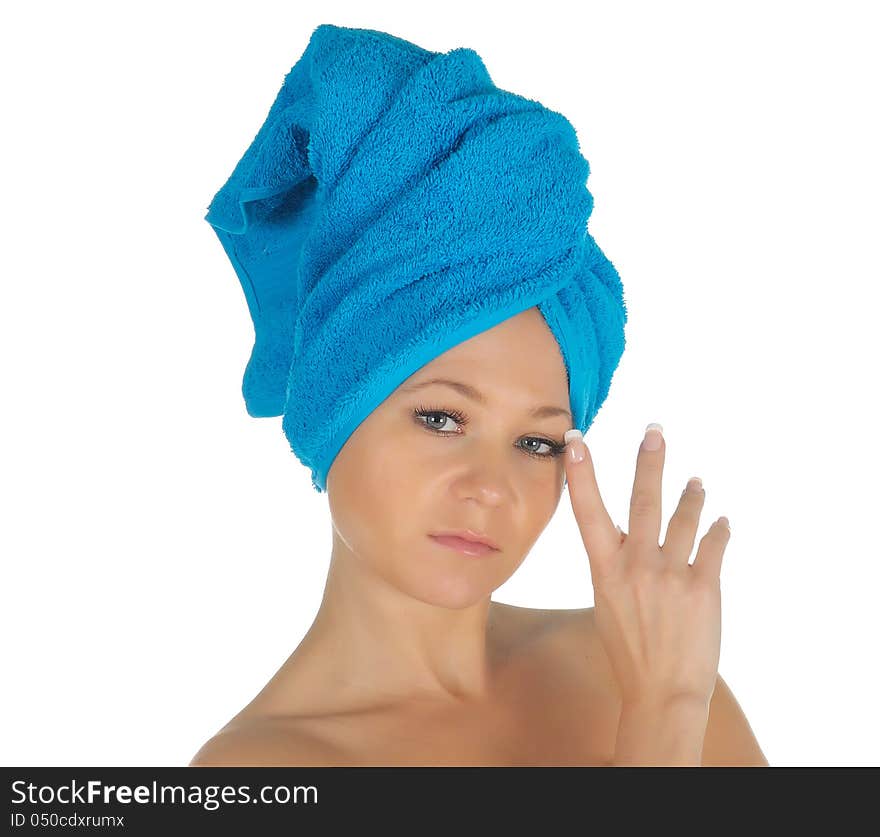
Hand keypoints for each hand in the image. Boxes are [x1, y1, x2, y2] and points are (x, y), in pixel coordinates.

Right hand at [563, 423, 728, 707]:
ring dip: (692, 496)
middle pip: (644, 501)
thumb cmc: (629, 651)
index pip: (588, 511)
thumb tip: (623, 532)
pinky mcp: (704, 587)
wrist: (661, 692)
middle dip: (649, 463)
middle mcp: (637, 565)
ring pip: (685, 518)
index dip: (583, 473)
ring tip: (697, 483)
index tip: (578, 439)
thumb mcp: (607, 603)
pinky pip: (713, 545)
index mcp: (606, 570)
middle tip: (654, 432)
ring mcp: (672, 574)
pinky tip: (721, 522)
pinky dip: (718, 530)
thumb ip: (616, 565)